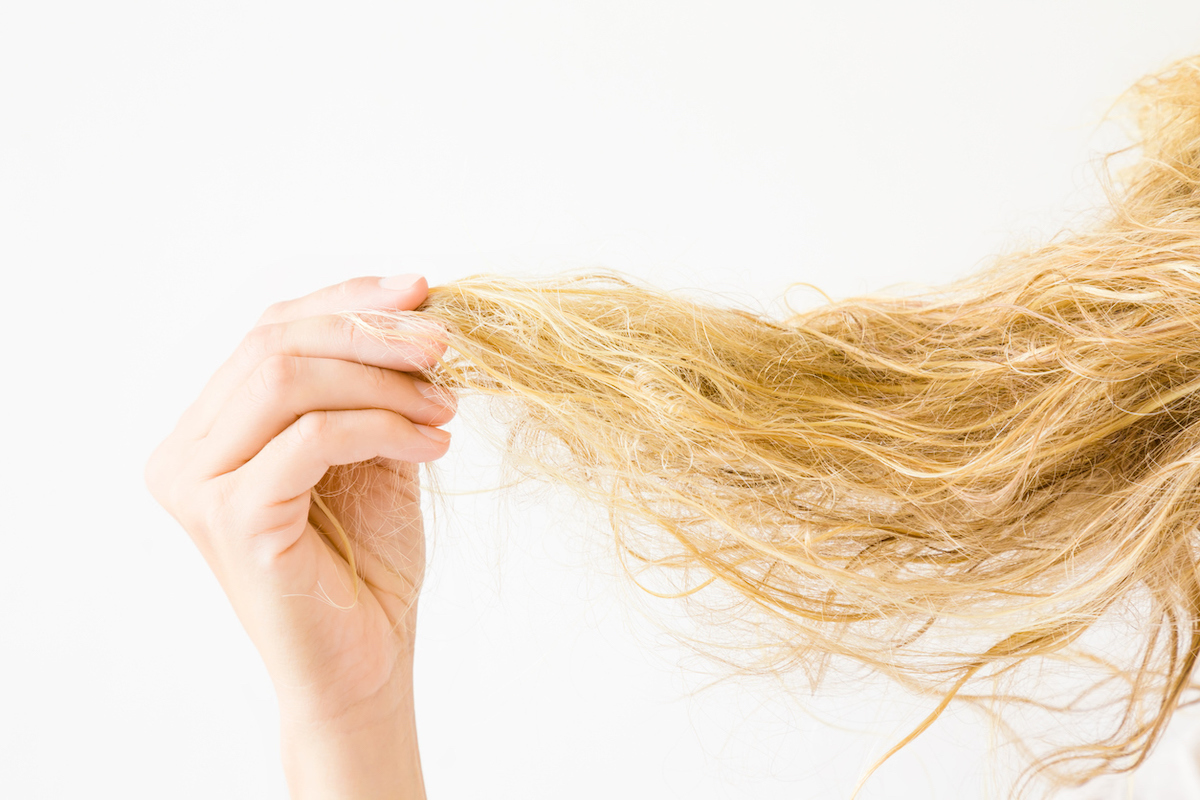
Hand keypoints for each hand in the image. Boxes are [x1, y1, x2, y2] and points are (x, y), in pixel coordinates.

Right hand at [145, 274, 452, 797]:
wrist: (365, 667)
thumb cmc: (366, 566)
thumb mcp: (373, 454)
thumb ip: (373, 386)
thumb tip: (417, 305)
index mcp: (210, 427)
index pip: (272, 329)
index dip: (348, 297)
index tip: (422, 290)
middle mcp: (187, 449)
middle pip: (274, 341)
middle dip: (370, 330)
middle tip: (446, 345)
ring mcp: (199, 484)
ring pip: (285, 377)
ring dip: (382, 379)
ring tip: (447, 405)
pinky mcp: (231, 517)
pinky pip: (312, 436)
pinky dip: (382, 427)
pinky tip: (434, 446)